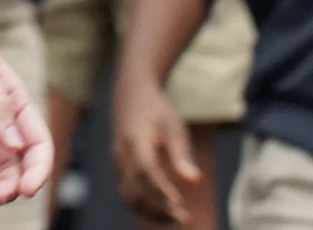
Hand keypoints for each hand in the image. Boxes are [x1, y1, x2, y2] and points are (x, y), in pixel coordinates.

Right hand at [109, 76, 200, 222]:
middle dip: (157, 209)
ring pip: (128, 196)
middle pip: (134, 190)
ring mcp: (118, 163)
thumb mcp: (173, 125)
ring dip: (151, 212)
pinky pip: (128, 193)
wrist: (131, 96)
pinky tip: (163, 210)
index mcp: (135, 141)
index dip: (160, 191)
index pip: (146, 172)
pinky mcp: (119, 169)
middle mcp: (122, 155)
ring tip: (176, 218)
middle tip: (184, 218)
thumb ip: (181, 154)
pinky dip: (144, 206)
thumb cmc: (157, 110)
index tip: (179, 206)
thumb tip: (195, 180)